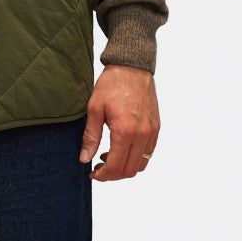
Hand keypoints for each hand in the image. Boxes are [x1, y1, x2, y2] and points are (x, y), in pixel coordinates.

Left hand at [79, 65, 159, 180]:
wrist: (132, 65)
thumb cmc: (112, 83)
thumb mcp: (94, 108)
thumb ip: (91, 136)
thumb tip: (85, 159)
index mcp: (125, 131)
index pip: (115, 167)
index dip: (103, 175)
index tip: (93, 172)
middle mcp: (142, 135)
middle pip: (130, 170)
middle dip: (113, 174)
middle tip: (99, 166)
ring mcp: (151, 132)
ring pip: (142, 164)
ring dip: (125, 167)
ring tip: (109, 156)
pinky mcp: (156, 127)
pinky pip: (149, 152)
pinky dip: (137, 157)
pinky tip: (123, 147)